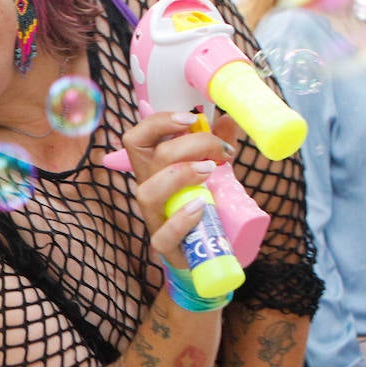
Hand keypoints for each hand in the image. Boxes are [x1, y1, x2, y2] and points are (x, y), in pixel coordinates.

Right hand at [122, 111, 233, 271]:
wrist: (209, 248)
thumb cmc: (206, 203)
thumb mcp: (213, 170)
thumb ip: (217, 145)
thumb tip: (228, 118)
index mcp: (153, 167)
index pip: (137, 138)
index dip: (158, 122)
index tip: (191, 118)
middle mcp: (148, 188)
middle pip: (151, 156)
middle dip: (191, 144)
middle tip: (221, 151)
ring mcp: (154, 217)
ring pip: (148, 191)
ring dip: (181, 175)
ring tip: (210, 172)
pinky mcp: (164, 245)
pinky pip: (163, 234)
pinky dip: (182, 218)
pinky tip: (201, 206)